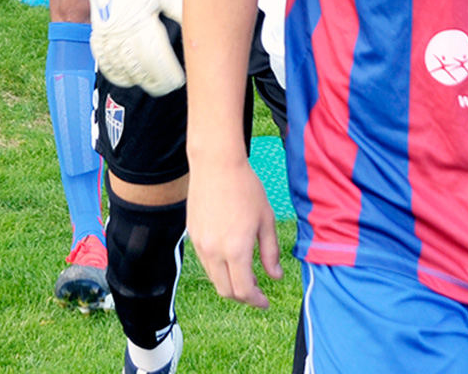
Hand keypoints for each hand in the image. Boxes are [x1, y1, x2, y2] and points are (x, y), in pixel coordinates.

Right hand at [73, 0, 184, 95]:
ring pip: (122, 69)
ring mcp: (106, 34)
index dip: (169, 74)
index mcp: (141, 18)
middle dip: (157, 82)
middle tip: (171, 87)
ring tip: (154, 84)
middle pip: (140, 68)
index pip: (156, 57)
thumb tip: (203, 30)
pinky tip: (130, 79)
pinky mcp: (97, 35)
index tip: (181, 80)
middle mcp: (121, 29)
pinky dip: (117, 75)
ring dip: (139, 81)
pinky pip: (104, 63)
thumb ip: (183, 10)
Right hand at [188, 155, 282, 309]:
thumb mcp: (265, 220)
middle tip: (257, 292)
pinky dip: (219, 267)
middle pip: (226, 290)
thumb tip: (275, 276)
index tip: (265, 302)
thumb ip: (270, 252)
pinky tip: (231, 256)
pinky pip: (205, 261)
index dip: (256, 301)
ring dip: (230, 282)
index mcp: (235, 249)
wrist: (216, 165)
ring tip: (246, 273)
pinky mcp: (192, 234)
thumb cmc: (245, 188)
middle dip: (243, 297)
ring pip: (213, 277)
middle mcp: (214, 251)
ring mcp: (200, 243)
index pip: (243, 290)